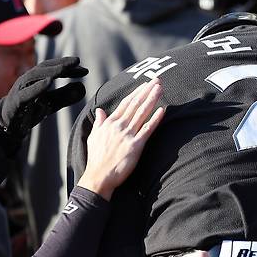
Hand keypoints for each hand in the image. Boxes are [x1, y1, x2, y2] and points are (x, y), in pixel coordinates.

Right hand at [0, 57, 87, 137]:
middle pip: (45, 67)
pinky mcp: (17, 101)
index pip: (54, 69)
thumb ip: (66, 95)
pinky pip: (26, 92)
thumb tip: (83, 87)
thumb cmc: (31, 109)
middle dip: (61, 63)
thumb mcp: (52, 102)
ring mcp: (21, 89)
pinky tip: (49, 82)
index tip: (85, 70)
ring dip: (51, 71)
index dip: (69, 67)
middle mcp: (28, 80)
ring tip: (65, 69)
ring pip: (35, 76)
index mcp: (37, 79)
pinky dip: (38, 87)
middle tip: (77, 61)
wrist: (10, 122)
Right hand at [77, 78, 163, 199]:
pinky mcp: (135, 146)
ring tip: (160, 88)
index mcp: (110, 123)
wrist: (98, 176)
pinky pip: (147, 130)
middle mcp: (119, 126)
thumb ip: (99, 122)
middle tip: (158, 80)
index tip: (146, 84)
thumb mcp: (94, 137)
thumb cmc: (96, 159)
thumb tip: (100, 110)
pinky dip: (155, 119)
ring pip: (142, 113)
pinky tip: (162, 110)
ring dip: (152, 99)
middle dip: (147, 91)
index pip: (126, 103)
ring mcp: (127, 135)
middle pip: (136, 104)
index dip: (137, 92)